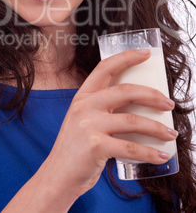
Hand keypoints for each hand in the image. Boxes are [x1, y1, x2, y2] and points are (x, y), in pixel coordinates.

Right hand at [42, 49, 176, 199]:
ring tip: (171, 133)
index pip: (105, 68)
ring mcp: (89, 125)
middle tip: (169, 103)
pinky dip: (150, 152)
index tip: (146, 53)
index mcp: (82, 96)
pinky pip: (131, 147)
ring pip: (132, 120)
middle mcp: (84, 106)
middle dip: (152, 95)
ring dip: (157, 127)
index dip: (126, 57)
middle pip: (125, 91)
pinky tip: (161, 155)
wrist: (57, 176)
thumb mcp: (84, 120)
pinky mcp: (96, 146)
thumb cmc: (76, 148)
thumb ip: (103, 109)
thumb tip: (140, 106)